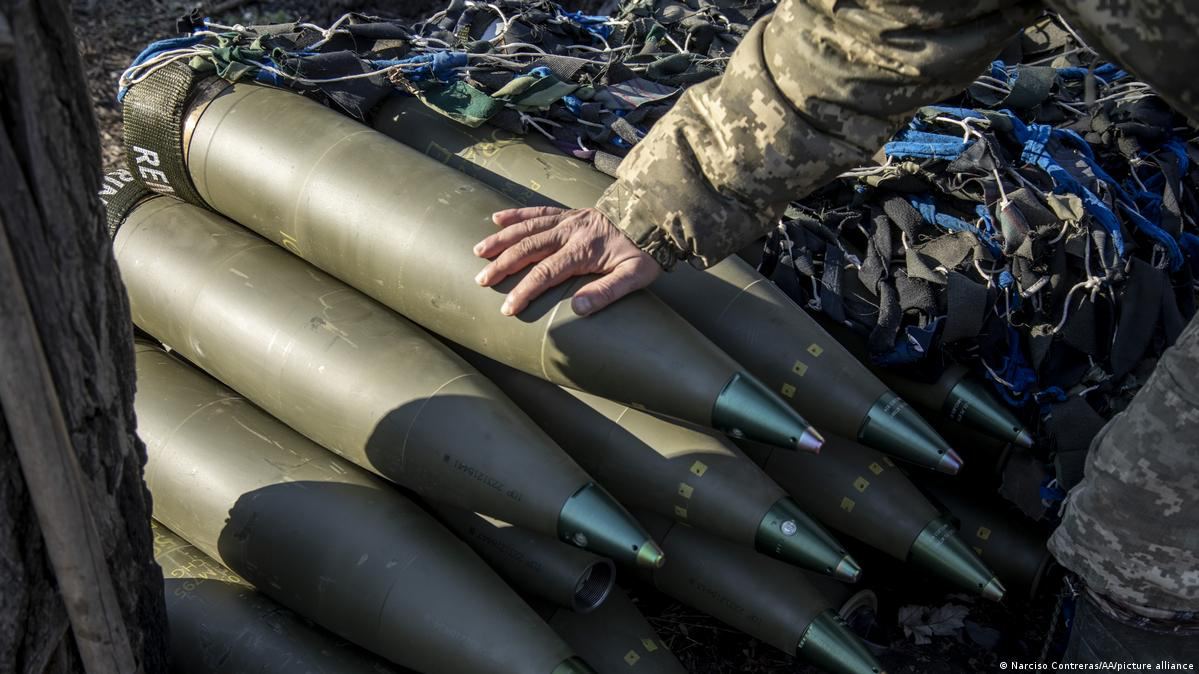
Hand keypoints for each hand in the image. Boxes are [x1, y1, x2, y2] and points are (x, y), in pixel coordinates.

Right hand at [474, 206, 661, 316]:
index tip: (507, 308)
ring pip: (527, 228)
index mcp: (583, 250)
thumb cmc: (643, 251)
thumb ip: (606, 292)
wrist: (653, 217)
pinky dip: (516, 214)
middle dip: (502, 265)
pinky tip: (497, 218)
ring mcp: (568, 219)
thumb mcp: (634, 276)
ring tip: (479, 252)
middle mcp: (570, 231)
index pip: (546, 273)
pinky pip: (538, 210)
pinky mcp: (569, 213)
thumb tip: (577, 308)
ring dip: (501, 240)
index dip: (524, 291)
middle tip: (482, 281)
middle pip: (528, 248)